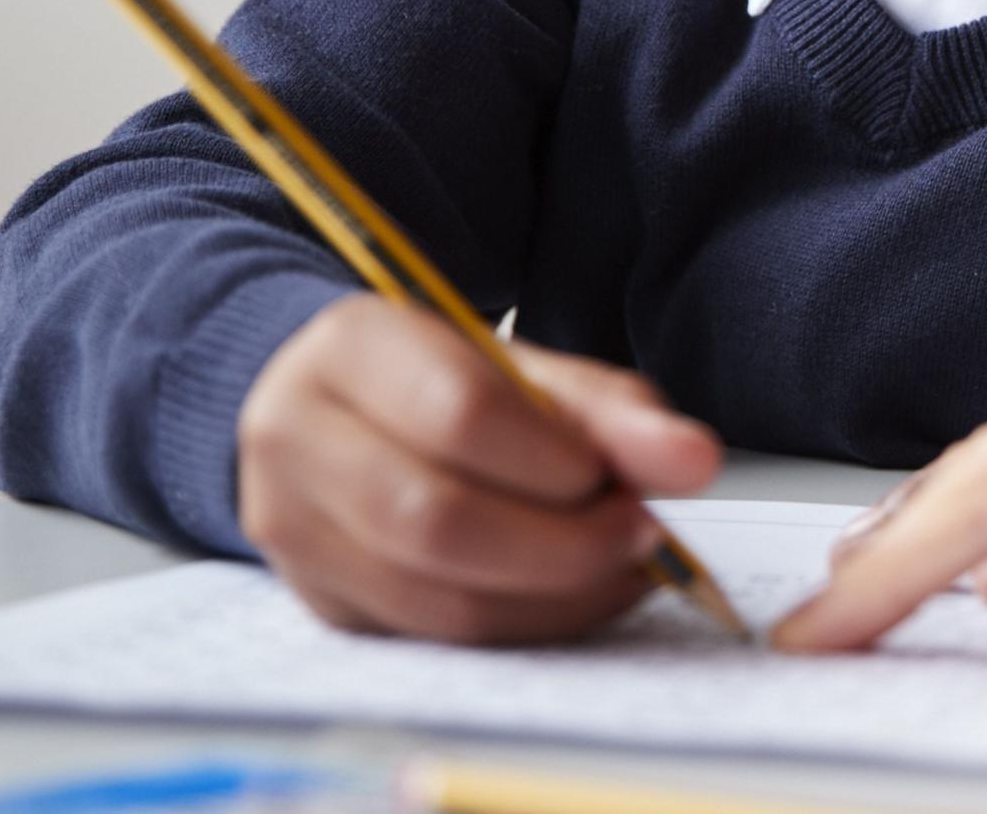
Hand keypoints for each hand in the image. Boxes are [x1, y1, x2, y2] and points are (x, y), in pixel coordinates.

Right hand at [237, 292, 722, 642]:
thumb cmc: (441, 382)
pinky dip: (524, 626)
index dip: (558, 461)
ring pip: (438, 599)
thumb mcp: (526, 371)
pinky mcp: (323, 605)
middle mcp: (295, 440)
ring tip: (620, 567)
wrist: (335, 411)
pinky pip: (437, 638)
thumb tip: (693, 463)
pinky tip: (571, 595)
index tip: (625, 479)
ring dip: (556, 598)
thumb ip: (612, 413)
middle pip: (438, 521)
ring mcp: (294, 533)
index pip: (460, 414)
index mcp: (348, 349)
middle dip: (565, 546)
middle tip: (641, 536)